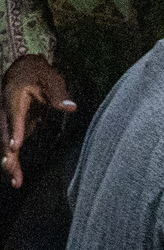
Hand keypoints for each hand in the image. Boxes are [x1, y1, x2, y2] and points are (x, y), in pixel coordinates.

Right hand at [1, 54, 72, 188]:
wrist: (20, 67)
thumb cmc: (38, 73)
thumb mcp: (51, 78)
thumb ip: (58, 93)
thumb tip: (71, 107)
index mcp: (12, 96)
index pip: (13, 115)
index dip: (14, 130)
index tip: (15, 145)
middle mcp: (4, 110)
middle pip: (4, 133)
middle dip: (7, 153)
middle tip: (11, 169)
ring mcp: (6, 120)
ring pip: (4, 142)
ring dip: (8, 161)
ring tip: (15, 181)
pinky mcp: (11, 127)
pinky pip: (9, 145)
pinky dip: (11, 159)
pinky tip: (15, 176)